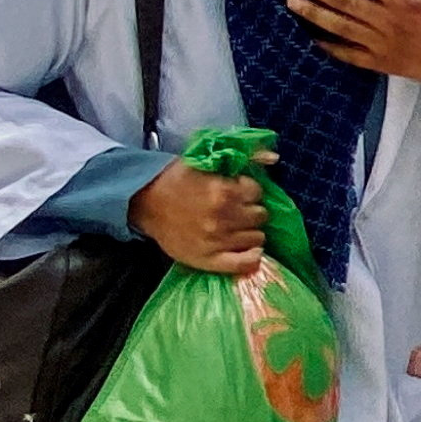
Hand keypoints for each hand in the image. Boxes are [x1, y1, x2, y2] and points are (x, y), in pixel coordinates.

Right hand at [129, 152, 270, 273]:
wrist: (146, 204)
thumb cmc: (176, 180)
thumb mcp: (205, 160)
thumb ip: (243, 158)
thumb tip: (274, 158)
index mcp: (224, 191)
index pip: (258, 192)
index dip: (249, 190)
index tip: (239, 191)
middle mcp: (223, 217)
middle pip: (260, 215)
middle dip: (251, 210)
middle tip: (238, 210)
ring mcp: (217, 240)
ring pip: (257, 238)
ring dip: (250, 231)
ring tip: (236, 227)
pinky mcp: (209, 259)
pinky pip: (245, 263)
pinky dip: (252, 256)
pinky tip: (248, 249)